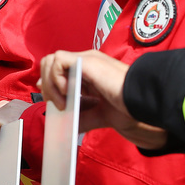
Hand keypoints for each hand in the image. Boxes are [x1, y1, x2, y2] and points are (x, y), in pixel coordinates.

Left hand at [39, 50, 167, 149]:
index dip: (47, 82)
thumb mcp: (93, 114)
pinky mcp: (88, 61)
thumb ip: (76, 114)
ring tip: (63, 101)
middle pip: (50, 62)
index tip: (49, 99)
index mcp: (87, 71)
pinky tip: (69, 92)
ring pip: (51, 60)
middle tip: (57, 103)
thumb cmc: (123, 109)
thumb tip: (61, 125)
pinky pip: (59, 60)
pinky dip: (57, 77)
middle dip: (46, 84)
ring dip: (50, 83)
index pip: (57, 67)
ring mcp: (87, 59)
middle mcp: (85, 62)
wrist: (138, 107)